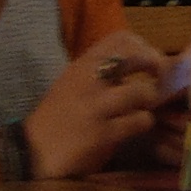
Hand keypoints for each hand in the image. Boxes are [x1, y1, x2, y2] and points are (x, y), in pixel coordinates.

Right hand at [22, 29, 166, 178]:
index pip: (120, 38)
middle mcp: (89, 81)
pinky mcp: (103, 134)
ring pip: (142, 91)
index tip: (149, 59)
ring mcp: (96, 107)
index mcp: (81, 66)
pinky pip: (138, 121)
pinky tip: (137, 126)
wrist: (31, 153)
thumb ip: (98, 74)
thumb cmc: (55, 119)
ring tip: (146, 108)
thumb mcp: (72, 85)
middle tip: (158, 79)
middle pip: (135, 56)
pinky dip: (144, 122)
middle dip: (155, 65)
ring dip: (151, 100)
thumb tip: (133, 67)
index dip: (143, 46)